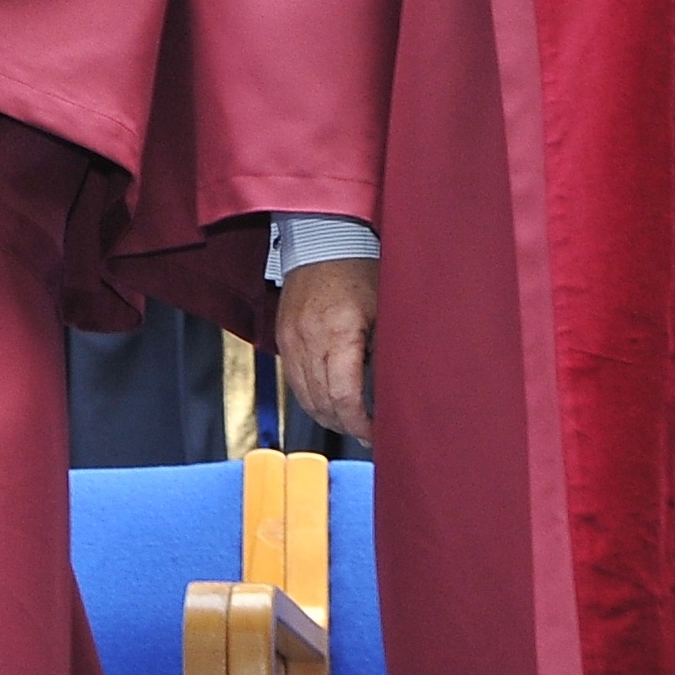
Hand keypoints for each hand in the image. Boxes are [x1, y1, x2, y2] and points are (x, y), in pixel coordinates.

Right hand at [274, 256, 378, 443]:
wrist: (323, 241)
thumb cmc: (361, 272)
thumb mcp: (384, 313)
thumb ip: (385, 354)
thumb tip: (393, 394)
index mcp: (340, 332)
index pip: (343, 397)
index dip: (360, 423)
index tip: (375, 433)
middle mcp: (309, 339)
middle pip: (321, 402)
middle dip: (345, 424)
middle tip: (367, 432)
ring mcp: (291, 340)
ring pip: (304, 396)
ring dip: (327, 415)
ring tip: (349, 420)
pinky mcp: (282, 338)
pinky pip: (294, 380)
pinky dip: (311, 397)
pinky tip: (329, 400)